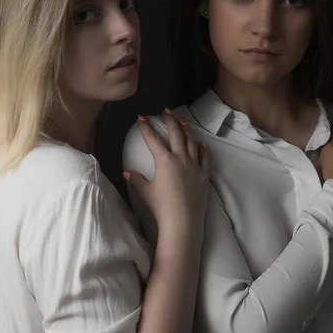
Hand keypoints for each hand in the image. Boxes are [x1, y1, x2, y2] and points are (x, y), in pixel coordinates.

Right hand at [124, 111, 208, 235]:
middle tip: (166, 111)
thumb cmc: (161, 207)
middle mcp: (180, 158)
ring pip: (191, 142)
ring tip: (182, 121)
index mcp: (164, 160)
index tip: (141, 117)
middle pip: (175, 134)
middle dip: (169, 120)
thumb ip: (137, 179)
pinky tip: (200, 143)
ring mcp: (194, 165)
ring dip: (186, 130)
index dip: (145, 127)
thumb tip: (128, 172)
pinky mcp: (204, 174)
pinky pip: (204, 157)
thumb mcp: (145, 192)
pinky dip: (202, 148)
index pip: (153, 139)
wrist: (183, 221)